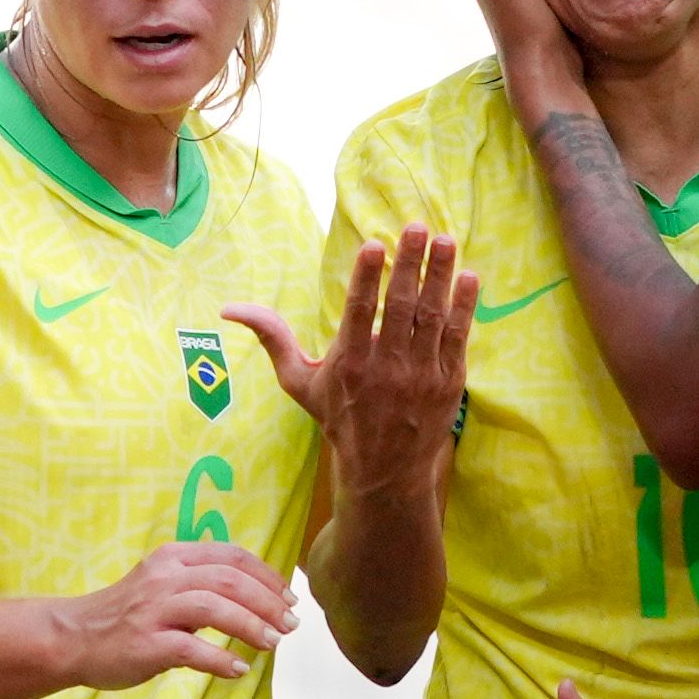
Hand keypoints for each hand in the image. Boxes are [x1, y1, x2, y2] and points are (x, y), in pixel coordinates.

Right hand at [56, 541, 299, 688]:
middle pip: (229, 580)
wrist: (73, 637)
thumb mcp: (163, 584)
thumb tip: (258, 598)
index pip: (231, 556)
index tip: (290, 596)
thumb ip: (202, 584)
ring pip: (215, 608)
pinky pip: (192, 649)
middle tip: (291, 624)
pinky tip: (238, 670)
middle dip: (268, 602)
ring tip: (273, 643)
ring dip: (251, 626)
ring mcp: (153, 610)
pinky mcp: (145, 644)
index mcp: (174, 557)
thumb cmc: (127, 614)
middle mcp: (165, 577)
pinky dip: (220, 659)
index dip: (267, 575)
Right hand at [227, 224, 476, 496]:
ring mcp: (421, 375)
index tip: (375, 244)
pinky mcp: (449, 382)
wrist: (384, 471)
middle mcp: (387, 368)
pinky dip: (464, 308)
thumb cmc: (338, 418)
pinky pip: (457, 338)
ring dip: (441, 276)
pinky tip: (469, 277)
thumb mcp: (300, 382)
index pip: (360, 312)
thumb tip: (229, 309)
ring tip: (445, 241)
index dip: (368, 277)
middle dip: (410, 264)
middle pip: (401, 306)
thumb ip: (273, 339)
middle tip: (416, 227)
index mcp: (349, 364)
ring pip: (433, 317)